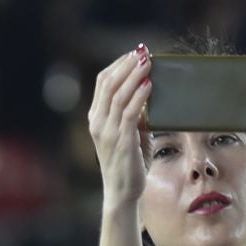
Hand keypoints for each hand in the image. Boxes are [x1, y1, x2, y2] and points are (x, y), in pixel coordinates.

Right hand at [88, 46, 153, 212]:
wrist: (122, 193)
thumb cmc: (128, 163)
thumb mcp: (129, 134)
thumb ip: (134, 115)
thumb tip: (149, 94)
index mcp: (96, 118)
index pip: (102, 82)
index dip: (118, 65)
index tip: (134, 54)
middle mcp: (98, 123)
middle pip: (109, 84)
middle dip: (126, 65)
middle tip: (143, 52)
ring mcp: (108, 132)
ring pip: (118, 95)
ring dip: (134, 75)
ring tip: (148, 62)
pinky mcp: (122, 141)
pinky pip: (130, 112)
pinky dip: (140, 96)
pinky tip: (150, 85)